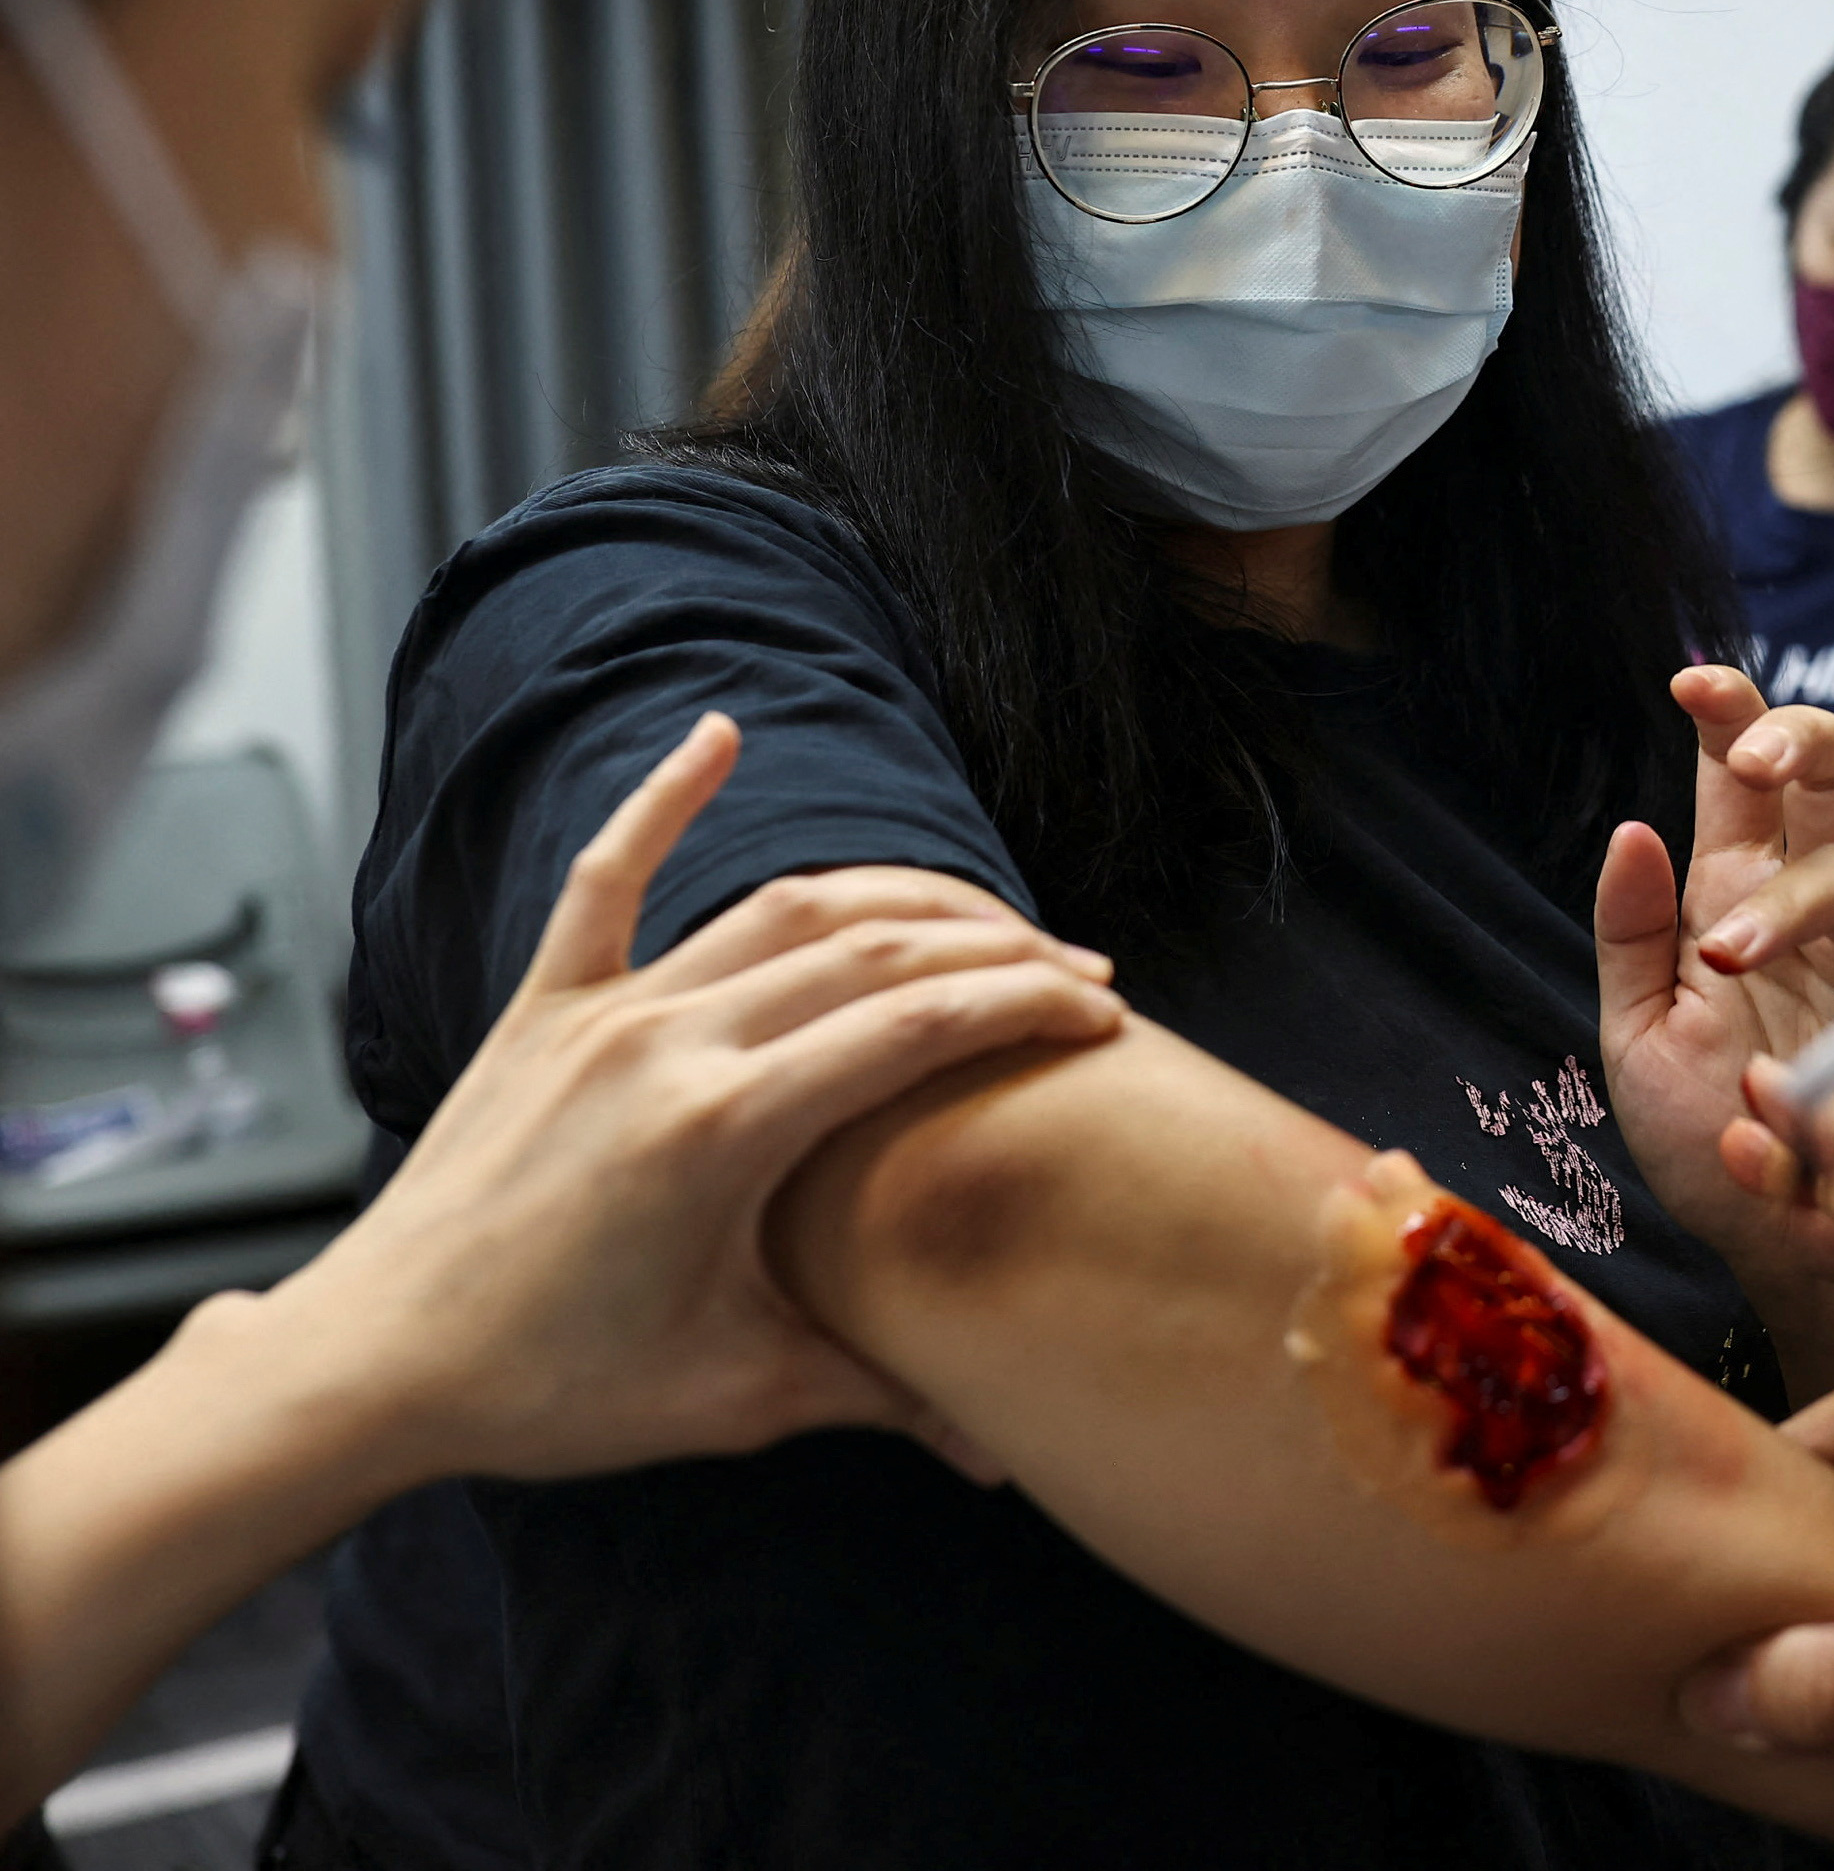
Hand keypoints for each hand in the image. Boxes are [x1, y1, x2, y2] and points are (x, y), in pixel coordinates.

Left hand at [277, 713, 1126, 1481]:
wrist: (373, 1368)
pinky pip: (607, 880)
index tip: (1104, 1016)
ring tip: (988, 922)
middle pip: (873, 953)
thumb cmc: (551, 1394)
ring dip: (900, 903)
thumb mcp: (737, 1399)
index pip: (918, 1028)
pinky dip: (663, 798)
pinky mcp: (545, 1010)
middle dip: (998, 953)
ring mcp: (602, 1014)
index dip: (1028, 1008)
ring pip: (781, 910)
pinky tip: (719, 733)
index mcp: (723, 1130)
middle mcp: (667, 1043)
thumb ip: (882, 1397)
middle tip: (1082, 975)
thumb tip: (1001, 1456)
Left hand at [1599, 667, 1833, 1316]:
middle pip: (1818, 775)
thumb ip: (1629, 936)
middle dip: (1783, 743)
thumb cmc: (1710, 1145)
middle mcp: (1810, 904)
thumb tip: (1635, 827)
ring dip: (1793, 896)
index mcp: (1731, 901)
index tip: (1692, 682)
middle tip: (1745, 769)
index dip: (1723, 719)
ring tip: (1729, 959)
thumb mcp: (1635, 1044)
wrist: (1781, 1247)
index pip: (1732, 785)